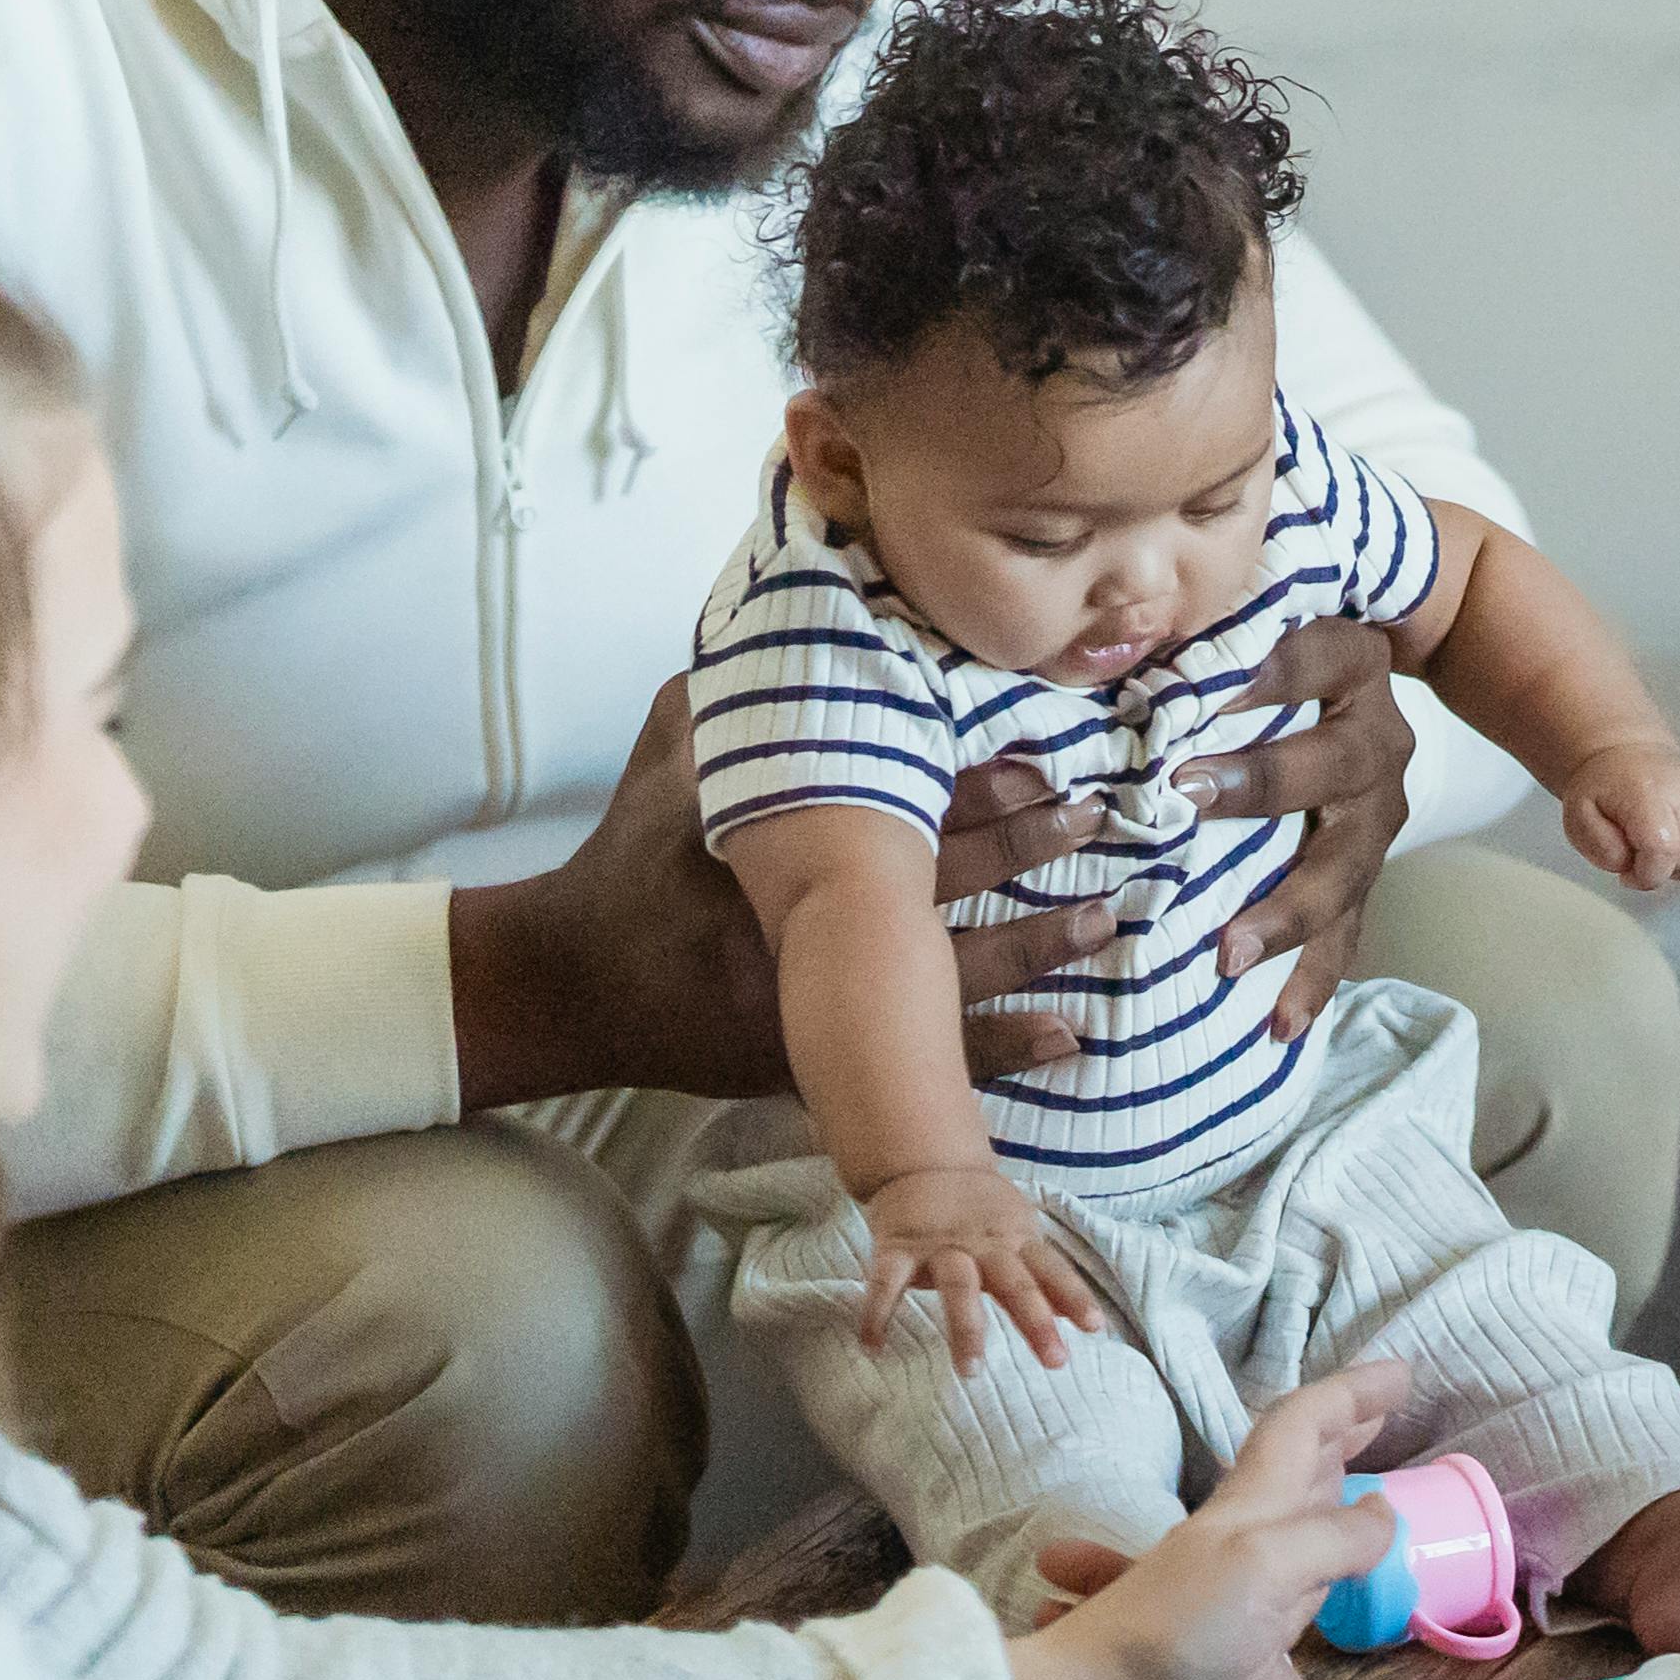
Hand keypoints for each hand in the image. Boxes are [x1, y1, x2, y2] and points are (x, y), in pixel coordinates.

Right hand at [449, 680, 1147, 1106]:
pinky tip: (1068, 1036)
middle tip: (1096, 815)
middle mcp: (800, 918)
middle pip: (934, 879)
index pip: (891, 801)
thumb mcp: (666, 756)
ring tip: (1108, 916)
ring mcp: (812, 996)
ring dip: (1035, 943)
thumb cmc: (627, 860)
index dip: (971, 783)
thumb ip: (734, 694)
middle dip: (1022, 848)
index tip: (1042, 759)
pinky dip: (999, 1047)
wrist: (571, 985)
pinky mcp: (818, 1057)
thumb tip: (797, 619)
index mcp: (773, 838)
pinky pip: (923, 1060)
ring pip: (949, 971)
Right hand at [855, 1162, 1104, 1374]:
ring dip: (966, 1328)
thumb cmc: (981, 1212)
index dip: (1074, 1296)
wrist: (925, 1162)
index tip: (1095, 1328)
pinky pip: (885, 1282)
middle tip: (1055, 1361)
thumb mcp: (1019, 1234)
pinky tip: (872, 1346)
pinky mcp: (897, 1246)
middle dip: (1035, 1321)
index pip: (1051, 1269)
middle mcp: (983, 1244)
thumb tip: (1076, 1318)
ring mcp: (939, 1245)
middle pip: (1014, 1282)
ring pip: (958, 1286)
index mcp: (1016, 1239)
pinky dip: (877, 1313)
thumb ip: (1043, 1276)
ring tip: (971, 1370)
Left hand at [1008, 1363, 1414, 1679]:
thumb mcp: (1264, 1565)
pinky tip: (1335, 1583)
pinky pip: (1294, 1592)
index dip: (1351, 1393)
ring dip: (1331, 1488)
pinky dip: (1322, 1570)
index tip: (1402, 1374)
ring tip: (1365, 1477)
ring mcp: (1246, 1588)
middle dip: (1342, 1429)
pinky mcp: (1247, 1646)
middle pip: (1301, 1464)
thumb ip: (1332, 1537)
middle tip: (1388, 1410)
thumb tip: (1382, 1513)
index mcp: (1254, 1504)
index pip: (1305, 1424)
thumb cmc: (1178, 1627)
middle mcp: (1250, 1535)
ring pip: (1297, 1520)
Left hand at [1184, 619, 1415, 1041]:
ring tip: (1230, 952)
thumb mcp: (1241, 642)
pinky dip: (1313, 979)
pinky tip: (1279, 1024)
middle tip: (1185, 798)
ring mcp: (1378, 812)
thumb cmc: (1261, 666)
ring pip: (1348, 866)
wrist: (1351, 695)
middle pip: (1336, 764)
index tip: (1185, 692)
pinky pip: (1350, 932)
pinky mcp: (1369, 872)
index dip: (1258, 673)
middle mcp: (1378, 738)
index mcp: (1349, 664)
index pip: (1309, 659)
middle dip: (1264, 784)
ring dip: (1288, 910)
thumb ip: (1183, 652)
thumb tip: (1081, 663)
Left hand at [1561, 739, 1679, 891]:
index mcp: (1647, 790)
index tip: (1628, 873)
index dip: (1647, 875)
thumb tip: (1629, 864)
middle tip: (1641, 857)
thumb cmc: (1603, 790)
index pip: (1663, 850)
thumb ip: (1599, 846)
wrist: (1625, 753)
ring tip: (1663, 852)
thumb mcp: (1578, 817)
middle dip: (1663, 870)